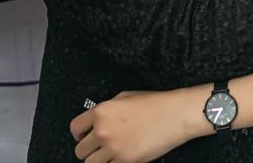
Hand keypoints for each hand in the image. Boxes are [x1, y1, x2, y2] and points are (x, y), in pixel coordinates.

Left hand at [70, 88, 206, 162]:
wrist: (176, 114)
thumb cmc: (156, 103)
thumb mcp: (126, 97)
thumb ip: (107, 109)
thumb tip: (97, 120)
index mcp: (102, 111)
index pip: (75, 128)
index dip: (79, 134)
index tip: (83, 137)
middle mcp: (103, 130)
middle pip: (80, 151)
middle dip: (89, 150)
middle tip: (99, 148)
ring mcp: (114, 147)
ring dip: (98, 160)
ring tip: (109, 155)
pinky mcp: (126, 161)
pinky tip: (121, 157)